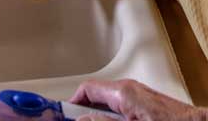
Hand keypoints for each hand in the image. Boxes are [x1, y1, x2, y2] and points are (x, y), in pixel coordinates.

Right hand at [72, 79, 207, 120]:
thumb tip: (82, 119)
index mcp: (124, 93)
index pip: (87, 89)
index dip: (71, 104)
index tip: (61, 116)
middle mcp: (131, 90)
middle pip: (95, 97)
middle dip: (84, 113)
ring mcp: (139, 96)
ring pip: (108, 105)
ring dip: (99, 116)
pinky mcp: (146, 105)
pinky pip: (121, 109)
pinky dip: (113, 118)